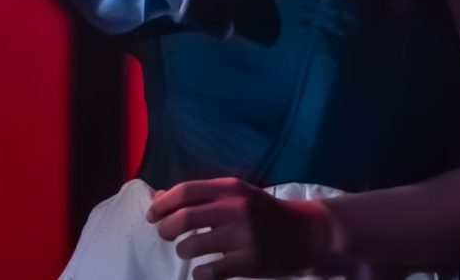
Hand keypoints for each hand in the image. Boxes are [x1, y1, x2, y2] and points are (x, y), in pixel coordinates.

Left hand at [147, 177, 336, 278]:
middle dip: (165, 229)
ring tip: (190, 251)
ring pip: (192, 246)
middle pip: (184, 218)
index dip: (162, 204)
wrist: (307, 233)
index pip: (185, 191)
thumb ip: (201, 195)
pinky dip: (200, 273)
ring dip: (183, 251)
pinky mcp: (251, 262)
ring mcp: (244, 236)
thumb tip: (159, 197)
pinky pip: (209, 272)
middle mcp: (236, 208)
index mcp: (230, 188)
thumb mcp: (236, 194)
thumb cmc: (264, 212)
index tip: (152, 215)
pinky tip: (205, 270)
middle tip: (165, 234)